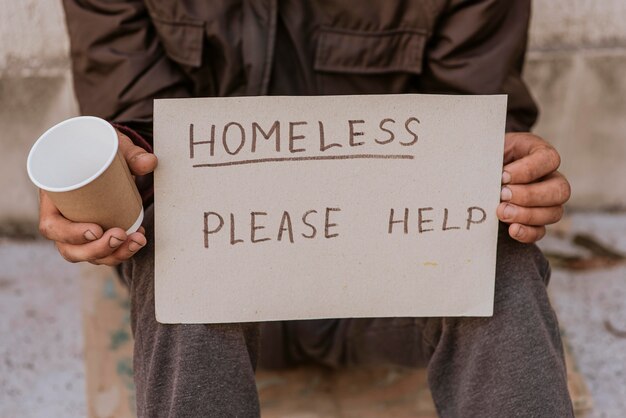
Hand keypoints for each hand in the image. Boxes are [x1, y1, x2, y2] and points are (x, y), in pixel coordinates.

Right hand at [38, 129, 157, 265]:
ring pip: (89, 255)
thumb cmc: (100, 152)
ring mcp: (78, 232)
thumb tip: (150, 162)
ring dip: (114, 254)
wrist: (105, 156)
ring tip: (137, 240)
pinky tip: (138, 239)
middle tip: (121, 235)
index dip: (70, 234)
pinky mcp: (95, 237)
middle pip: (70, 249)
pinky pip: (104, 253)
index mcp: (53, 199)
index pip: (51, 226)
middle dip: (97, 249)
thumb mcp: (111, 147)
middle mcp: (62, 221)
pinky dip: (122, 251)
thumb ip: (130, 153)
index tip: (96, 230)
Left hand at [496, 132, 570, 243]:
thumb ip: (489, 157)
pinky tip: (512, 229)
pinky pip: (540, 231)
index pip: (549, 159)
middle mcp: (549, 177)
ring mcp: (546, 202)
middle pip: (560, 189)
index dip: (528, 170)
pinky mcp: (534, 221)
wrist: (477, 172)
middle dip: (529, 196)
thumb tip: (485, 175)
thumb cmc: (485, 157)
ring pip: (554, 213)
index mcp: (538, 153)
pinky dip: (527, 233)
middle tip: (502, 195)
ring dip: (527, 215)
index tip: (502, 176)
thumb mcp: (487, 149)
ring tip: (501, 212)